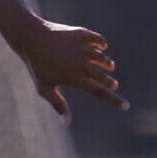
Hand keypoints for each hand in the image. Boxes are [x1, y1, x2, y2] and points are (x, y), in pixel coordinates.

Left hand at [11, 20, 126, 120]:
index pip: (100, 92)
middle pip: (104, 76)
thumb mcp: (44, 88)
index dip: (114, 100)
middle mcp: (82, 64)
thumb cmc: (36, 66)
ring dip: (106, 64)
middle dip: (110, 82)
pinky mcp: (82, 34)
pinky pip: (98, 40)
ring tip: (108, 66)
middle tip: (113, 84)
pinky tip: (102, 48)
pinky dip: (101, 45)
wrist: (30, 38)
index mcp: (75, 78)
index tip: (126, 106)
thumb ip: (58, 104)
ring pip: (102, 58)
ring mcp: (83, 48)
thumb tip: (67, 122)